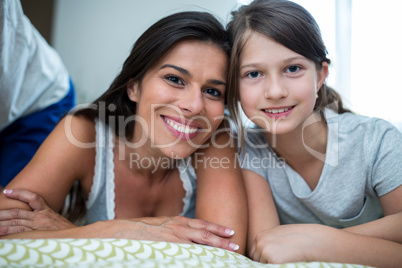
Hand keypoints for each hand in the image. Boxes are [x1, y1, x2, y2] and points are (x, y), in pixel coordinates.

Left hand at [0, 189, 75, 234]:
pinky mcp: (36, 235)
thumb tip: (31, 213)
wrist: (74, 238)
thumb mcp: (55, 218)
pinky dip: (9, 233)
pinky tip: (1, 232)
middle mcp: (41, 217)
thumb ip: (43, 214)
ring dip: (3, 223)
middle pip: (18, 212)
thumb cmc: (64, 229)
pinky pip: (20, 233)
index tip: (7, 191)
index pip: (32, 197)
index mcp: (46, 210)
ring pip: (16, 222)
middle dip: (3, 213)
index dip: (19, 193)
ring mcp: (38, 227)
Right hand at [107, 216, 238, 251]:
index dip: (217, 228)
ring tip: (229, 253)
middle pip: (206, 234)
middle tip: (236, 244)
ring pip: (200, 244)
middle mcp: (178, 228)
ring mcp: (173, 239)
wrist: (122, 231)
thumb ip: (175, 229)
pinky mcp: (168, 248)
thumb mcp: (161, 224)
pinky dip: (199, 258)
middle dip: (222, 240)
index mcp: (177, 221)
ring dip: (216, 248)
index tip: (230, 231)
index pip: (202, 224)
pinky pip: (188, 254)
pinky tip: (208, 261)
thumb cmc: (141, 229)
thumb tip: (187, 236)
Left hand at [249, 224, 333, 262]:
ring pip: (264, 266)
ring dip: (272, 265)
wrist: (312, 239)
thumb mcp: (279, 236)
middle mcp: (259, 243)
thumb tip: (260, 254)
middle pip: (257, 261)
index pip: (254, 254)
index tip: (273, 258)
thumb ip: (268, 243)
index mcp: (260, 236)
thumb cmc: (298, 238)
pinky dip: (279, 267)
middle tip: (283, 257)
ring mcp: (265, 251)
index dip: (263, 259)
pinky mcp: (273, 260)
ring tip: (286, 258)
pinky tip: (288, 261)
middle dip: (266, 262)